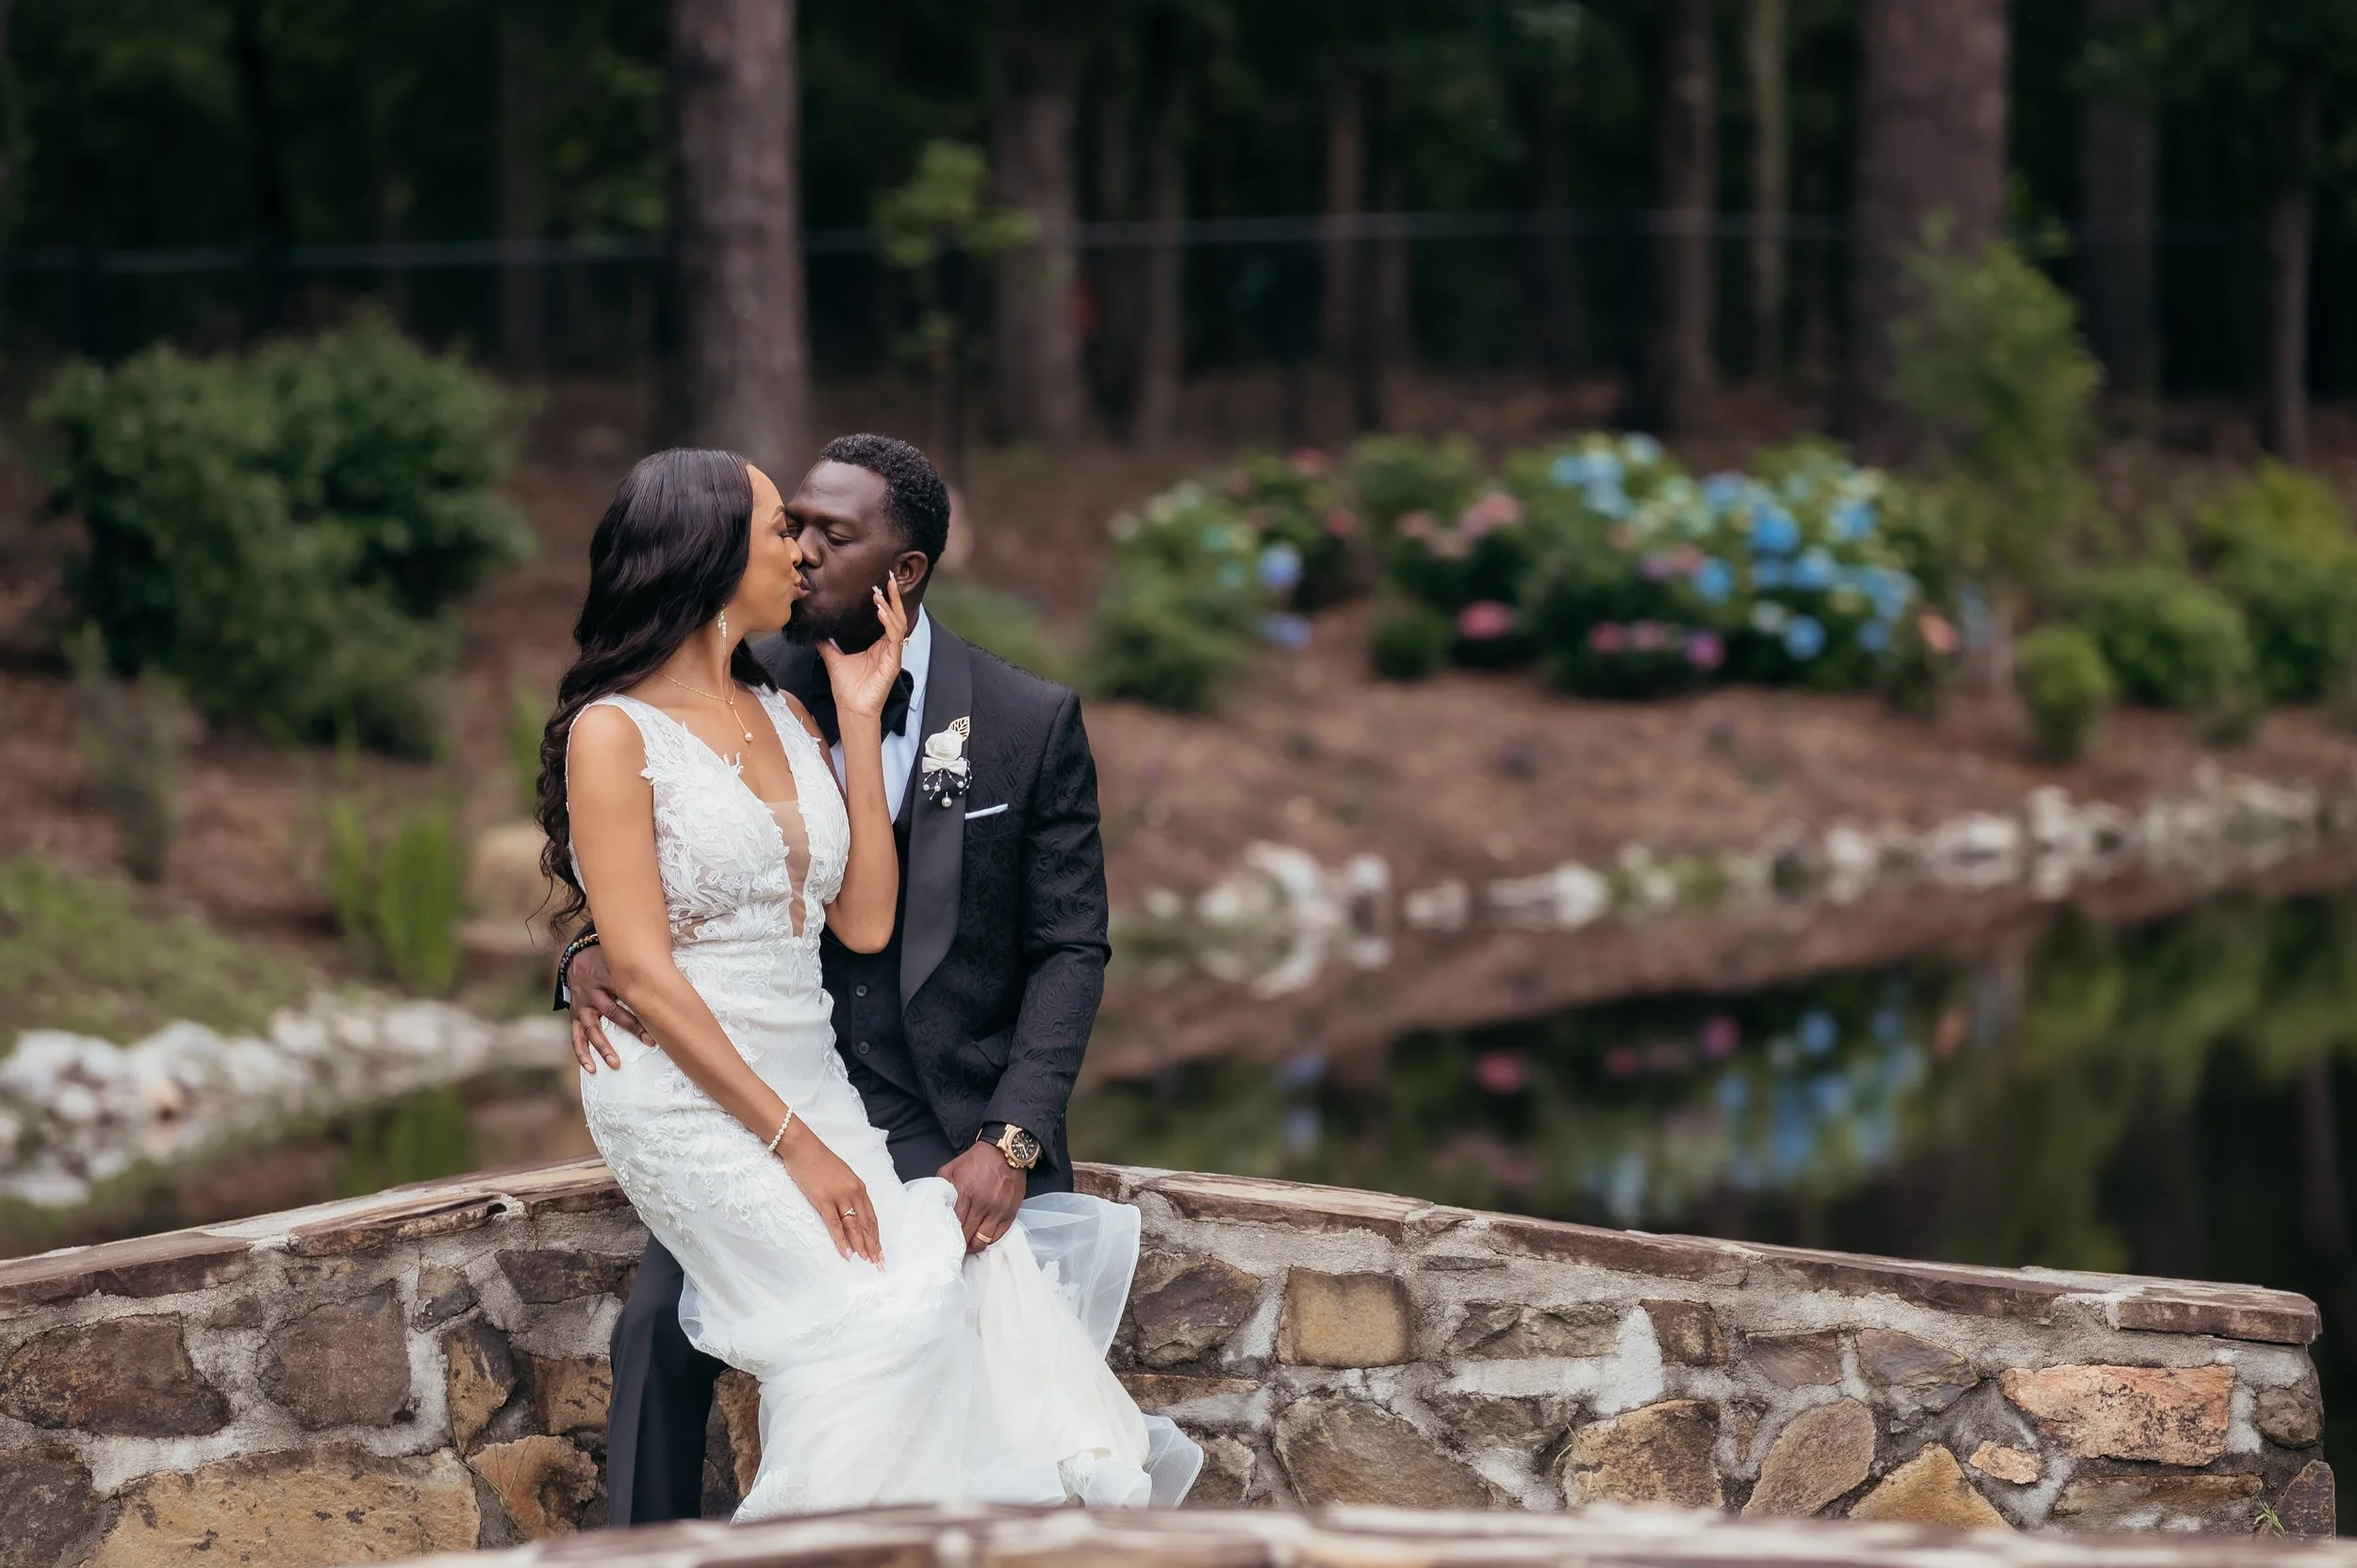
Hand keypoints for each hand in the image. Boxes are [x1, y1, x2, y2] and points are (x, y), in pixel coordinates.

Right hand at [567, 945, 648, 1072]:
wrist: (578, 955)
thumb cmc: (608, 959)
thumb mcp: (623, 957)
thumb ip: (643, 964)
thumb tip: (671, 973)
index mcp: (608, 976)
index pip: (629, 992)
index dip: (644, 1006)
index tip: (660, 1019)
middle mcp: (593, 992)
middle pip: (612, 1011)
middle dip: (631, 1027)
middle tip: (649, 1042)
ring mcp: (582, 1005)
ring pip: (592, 1029)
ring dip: (603, 1047)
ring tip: (614, 1064)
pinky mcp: (574, 1015)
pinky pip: (576, 1036)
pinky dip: (582, 1053)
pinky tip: (591, 1068)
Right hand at [778, 1124, 881, 1264]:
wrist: (803, 1147)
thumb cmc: (820, 1160)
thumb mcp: (842, 1175)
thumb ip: (849, 1191)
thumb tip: (852, 1208)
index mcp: (859, 1187)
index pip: (871, 1216)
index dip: (876, 1235)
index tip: (880, 1250)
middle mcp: (853, 1192)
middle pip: (866, 1224)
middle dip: (873, 1245)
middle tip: (878, 1263)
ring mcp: (839, 1197)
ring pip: (854, 1227)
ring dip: (861, 1246)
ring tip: (866, 1261)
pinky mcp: (823, 1200)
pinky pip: (835, 1225)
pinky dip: (842, 1241)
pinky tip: (847, 1253)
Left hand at [815, 576, 910, 722]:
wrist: (850, 708)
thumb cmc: (846, 687)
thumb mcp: (832, 658)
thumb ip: (826, 643)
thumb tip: (815, 630)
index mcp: (879, 645)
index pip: (886, 617)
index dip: (884, 601)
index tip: (877, 584)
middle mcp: (889, 647)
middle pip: (896, 616)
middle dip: (893, 597)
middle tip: (888, 578)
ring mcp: (893, 654)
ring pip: (898, 624)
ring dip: (890, 607)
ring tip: (880, 594)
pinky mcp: (893, 662)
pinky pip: (893, 638)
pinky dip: (888, 623)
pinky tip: (881, 612)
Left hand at [940, 1139, 1023, 1253]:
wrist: (1005, 1151)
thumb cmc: (978, 1160)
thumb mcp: (952, 1168)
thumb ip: (941, 1187)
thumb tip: (934, 1204)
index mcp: (965, 1191)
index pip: (954, 1223)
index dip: (948, 1235)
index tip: (944, 1239)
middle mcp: (982, 1203)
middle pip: (967, 1235)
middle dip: (959, 1243)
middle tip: (954, 1245)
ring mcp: (997, 1210)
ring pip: (982, 1240)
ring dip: (973, 1245)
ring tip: (967, 1244)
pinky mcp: (1010, 1213)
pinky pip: (998, 1236)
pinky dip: (988, 1240)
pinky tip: (981, 1237)